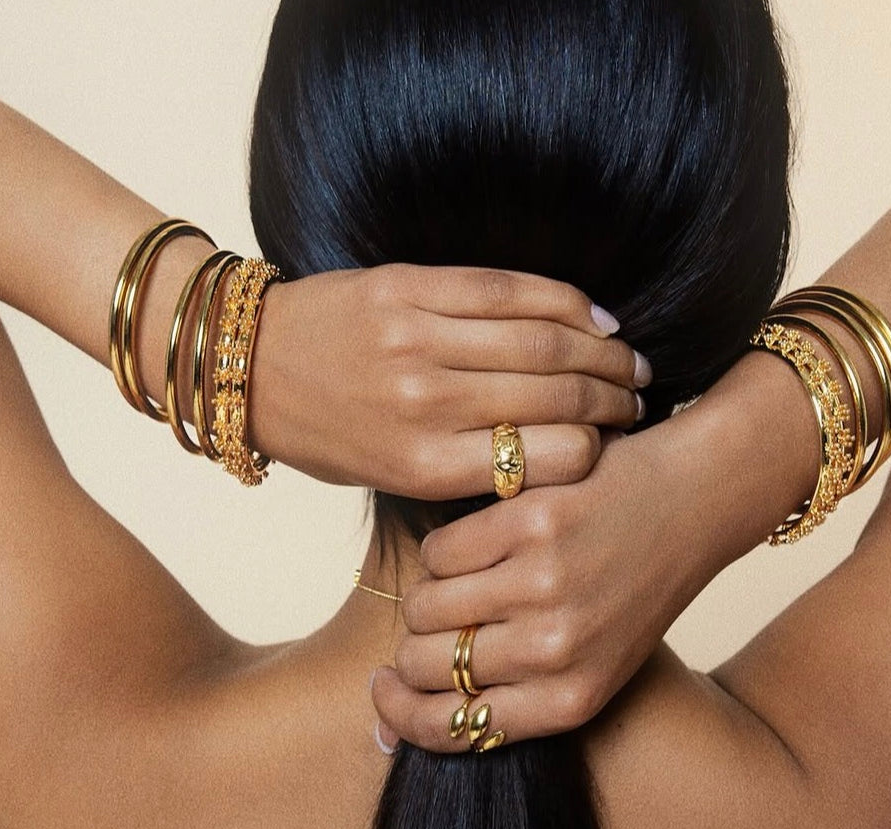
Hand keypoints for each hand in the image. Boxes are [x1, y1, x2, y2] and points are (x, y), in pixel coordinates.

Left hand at [247, 262, 650, 497]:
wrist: (248, 367)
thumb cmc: (325, 436)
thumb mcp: (390, 479)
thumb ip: (466, 471)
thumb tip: (557, 458)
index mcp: (423, 467)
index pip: (546, 459)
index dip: (596, 452)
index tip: (616, 448)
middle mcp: (427, 405)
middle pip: (554, 397)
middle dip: (612, 398)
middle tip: (642, 400)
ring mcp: (419, 340)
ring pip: (542, 340)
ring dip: (602, 350)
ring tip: (630, 361)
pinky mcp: (410, 287)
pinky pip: (507, 290)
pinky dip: (563, 303)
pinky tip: (594, 318)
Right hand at [370, 351, 812, 750]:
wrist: (694, 504)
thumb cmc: (630, 593)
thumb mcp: (588, 668)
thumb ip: (503, 700)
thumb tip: (382, 726)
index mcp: (572, 700)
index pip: (449, 729)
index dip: (399, 713)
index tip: (382, 688)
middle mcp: (558, 650)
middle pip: (422, 665)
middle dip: (414, 646)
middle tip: (439, 622)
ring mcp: (544, 584)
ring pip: (422, 606)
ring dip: (430, 594)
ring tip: (471, 578)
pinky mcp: (531, 522)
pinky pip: (439, 552)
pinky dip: (447, 549)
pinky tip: (486, 541)